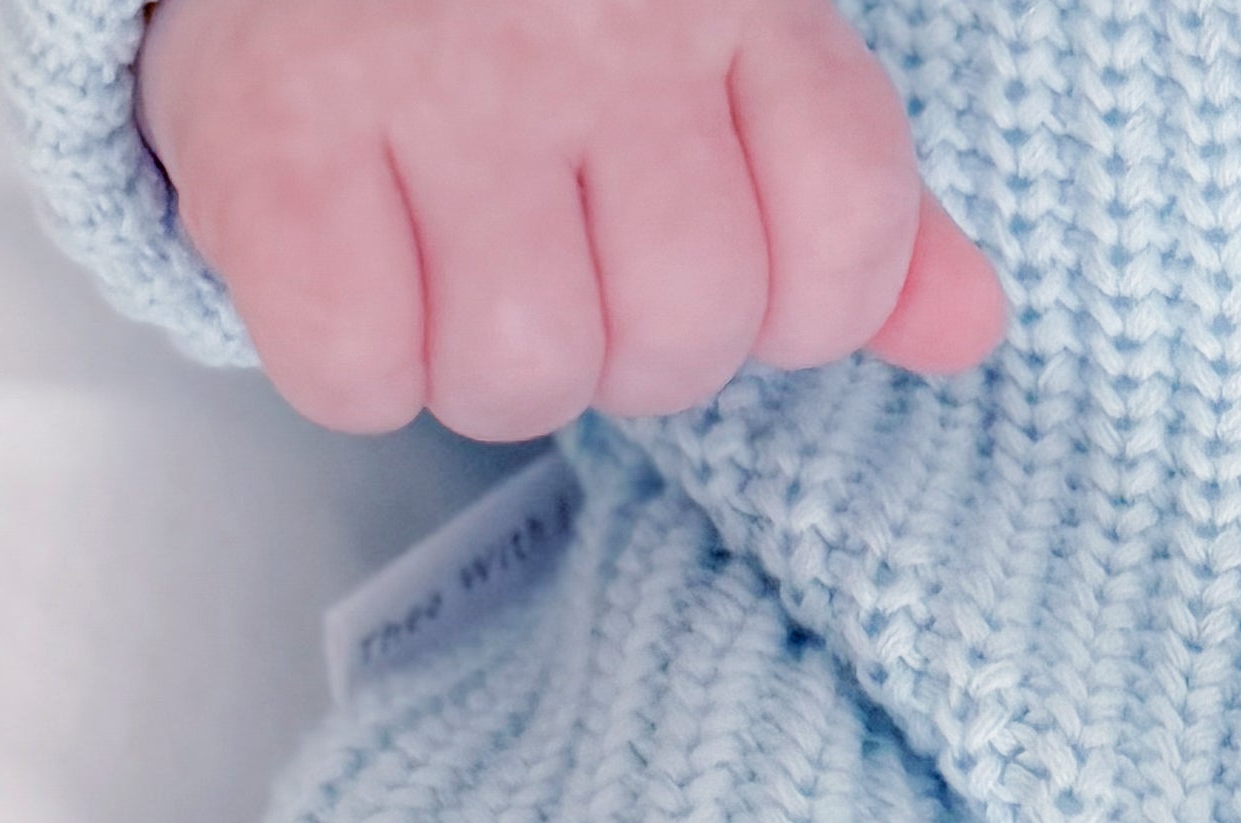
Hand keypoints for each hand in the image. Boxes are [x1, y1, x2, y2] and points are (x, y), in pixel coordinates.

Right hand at [135, 0, 1005, 438]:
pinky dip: (358, 364)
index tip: (719, 252)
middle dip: (630, 348)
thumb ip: (848, 199)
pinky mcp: (272, 133)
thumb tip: (968, 326)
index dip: (799, 305)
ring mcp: (428, 74)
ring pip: (527, 369)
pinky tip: (356, 268)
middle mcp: (588, 21)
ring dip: (489, 369)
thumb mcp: (720, 56)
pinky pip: (360, 368)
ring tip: (452, 264)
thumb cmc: (532, 9)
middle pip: (686, 331)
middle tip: (559, 259)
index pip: (848, 230)